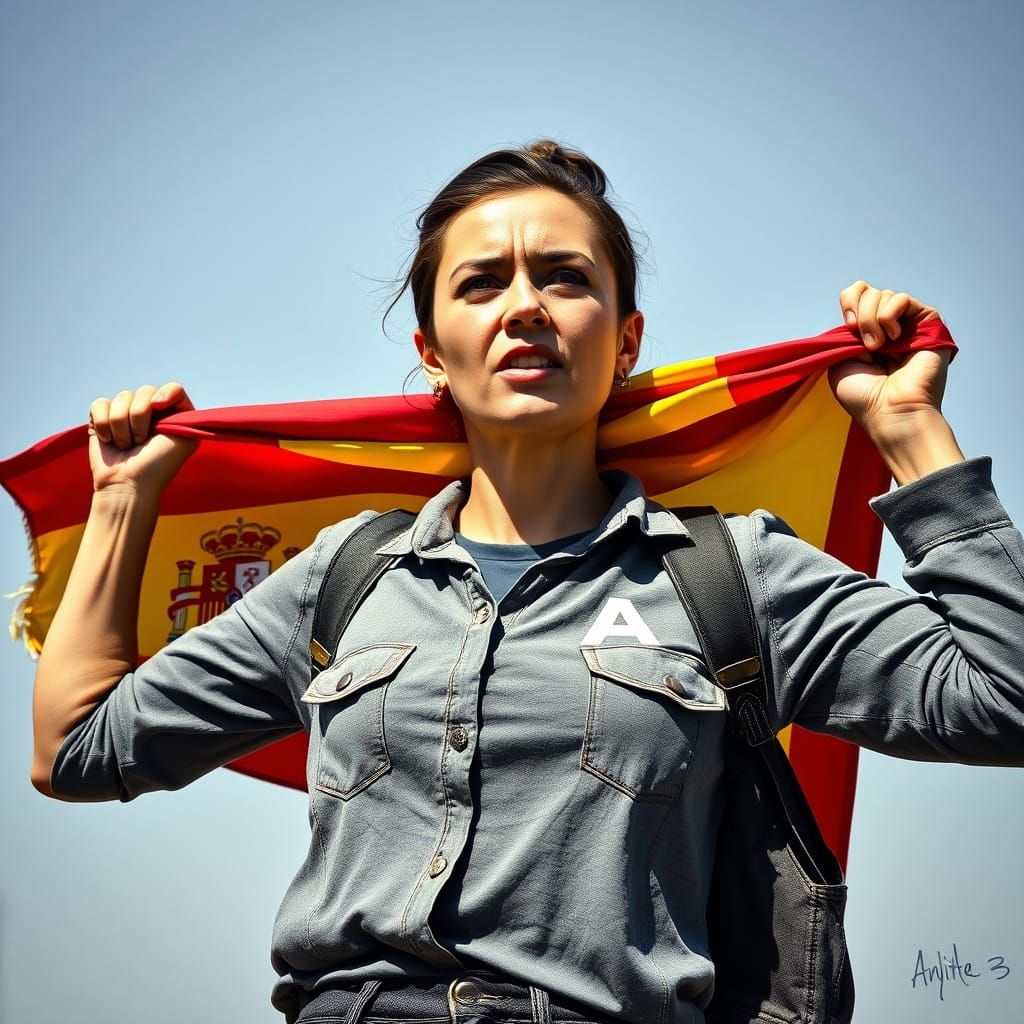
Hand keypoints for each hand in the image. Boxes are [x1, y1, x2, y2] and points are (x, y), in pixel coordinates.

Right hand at [87, 382, 198, 497]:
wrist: (127, 485)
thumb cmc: (158, 466)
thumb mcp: (184, 439)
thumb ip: (185, 412)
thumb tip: (159, 396)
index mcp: (175, 415)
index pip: (173, 389)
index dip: (163, 396)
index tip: (157, 408)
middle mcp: (152, 411)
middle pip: (144, 391)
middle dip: (139, 419)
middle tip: (141, 442)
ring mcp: (127, 413)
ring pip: (121, 398)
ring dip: (122, 427)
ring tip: (126, 446)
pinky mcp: (103, 418)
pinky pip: (100, 404)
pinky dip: (103, 425)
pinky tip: (110, 441)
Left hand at [828, 280, 948, 433]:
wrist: (890, 411)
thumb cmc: (864, 396)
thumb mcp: (838, 361)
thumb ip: (843, 333)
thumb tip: (854, 311)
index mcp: (867, 333)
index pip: (857, 295)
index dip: (849, 302)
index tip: (848, 327)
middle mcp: (889, 326)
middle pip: (868, 292)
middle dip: (860, 315)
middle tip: (865, 346)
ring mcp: (908, 324)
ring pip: (884, 295)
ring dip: (872, 319)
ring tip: (878, 347)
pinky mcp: (928, 323)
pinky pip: (902, 299)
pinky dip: (889, 316)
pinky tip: (892, 340)